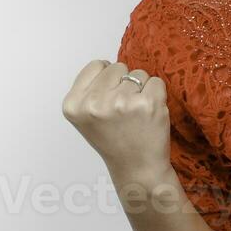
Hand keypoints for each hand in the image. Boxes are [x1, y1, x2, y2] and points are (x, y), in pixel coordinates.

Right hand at [62, 59, 171, 181]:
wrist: (137, 167)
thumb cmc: (114, 140)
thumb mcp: (86, 116)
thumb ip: (90, 89)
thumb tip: (106, 64)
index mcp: (74, 104)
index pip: (96, 65)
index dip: (107, 79)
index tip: (109, 99)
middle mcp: (95, 103)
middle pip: (117, 67)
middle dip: (124, 83)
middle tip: (124, 110)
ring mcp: (121, 102)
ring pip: (138, 74)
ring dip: (141, 90)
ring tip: (136, 114)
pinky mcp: (147, 103)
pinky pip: (156, 82)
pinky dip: (157, 95)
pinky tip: (149, 114)